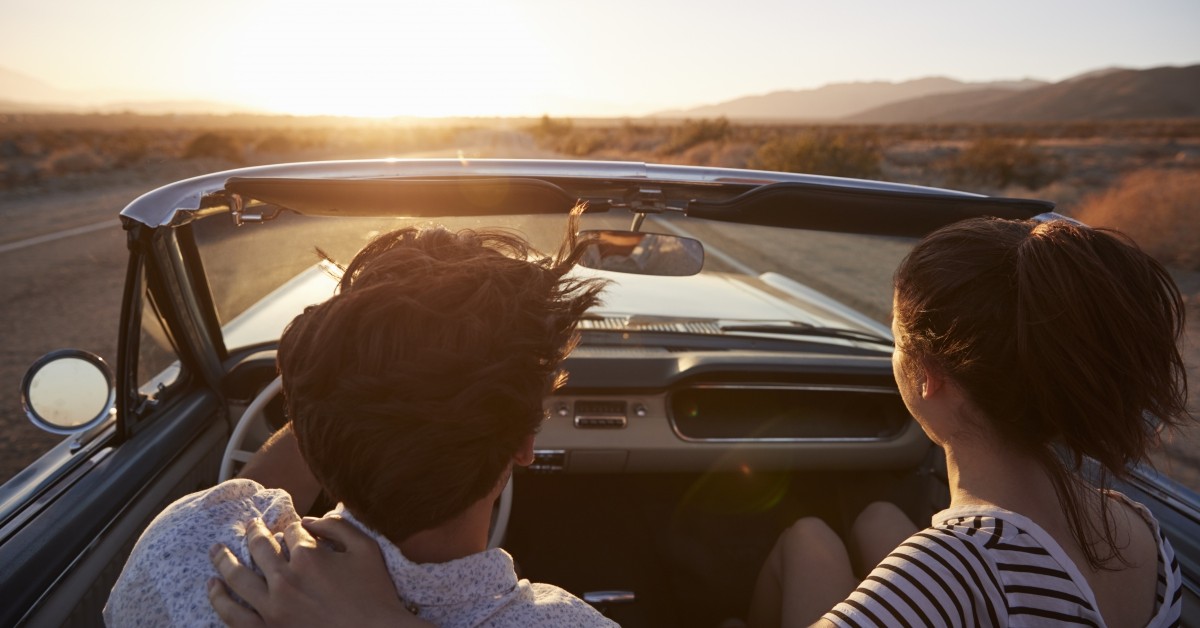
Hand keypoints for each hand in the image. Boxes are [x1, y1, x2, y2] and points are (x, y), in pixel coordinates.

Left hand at [208, 516, 430, 627]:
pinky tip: (212, 586)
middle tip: (250, 525)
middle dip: (255, 532)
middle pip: (260, 547)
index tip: (296, 529)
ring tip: (216, 549)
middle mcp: (285, 578)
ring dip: (224, 559)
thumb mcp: (366, 548)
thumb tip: (313, 519)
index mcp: (308, 556)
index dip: (294, 527)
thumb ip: (339, 526)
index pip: (291, 531)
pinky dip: (219, 599)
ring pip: (238, 576)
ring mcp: (272, 607)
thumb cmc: (376, 594)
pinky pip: (233, 615)